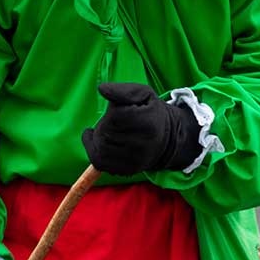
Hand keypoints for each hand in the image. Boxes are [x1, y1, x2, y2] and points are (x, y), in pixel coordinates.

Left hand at [81, 82, 201, 175]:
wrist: (166, 139)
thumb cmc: (150, 112)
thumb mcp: (143, 94)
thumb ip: (123, 90)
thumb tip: (102, 89)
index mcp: (148, 123)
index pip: (115, 115)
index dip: (112, 110)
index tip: (118, 109)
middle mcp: (142, 145)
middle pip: (105, 132)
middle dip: (103, 123)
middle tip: (112, 120)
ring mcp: (134, 160)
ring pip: (100, 147)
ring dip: (97, 137)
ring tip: (107, 130)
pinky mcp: (126, 170)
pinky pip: (99, 162)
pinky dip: (93, 150)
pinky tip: (97, 142)